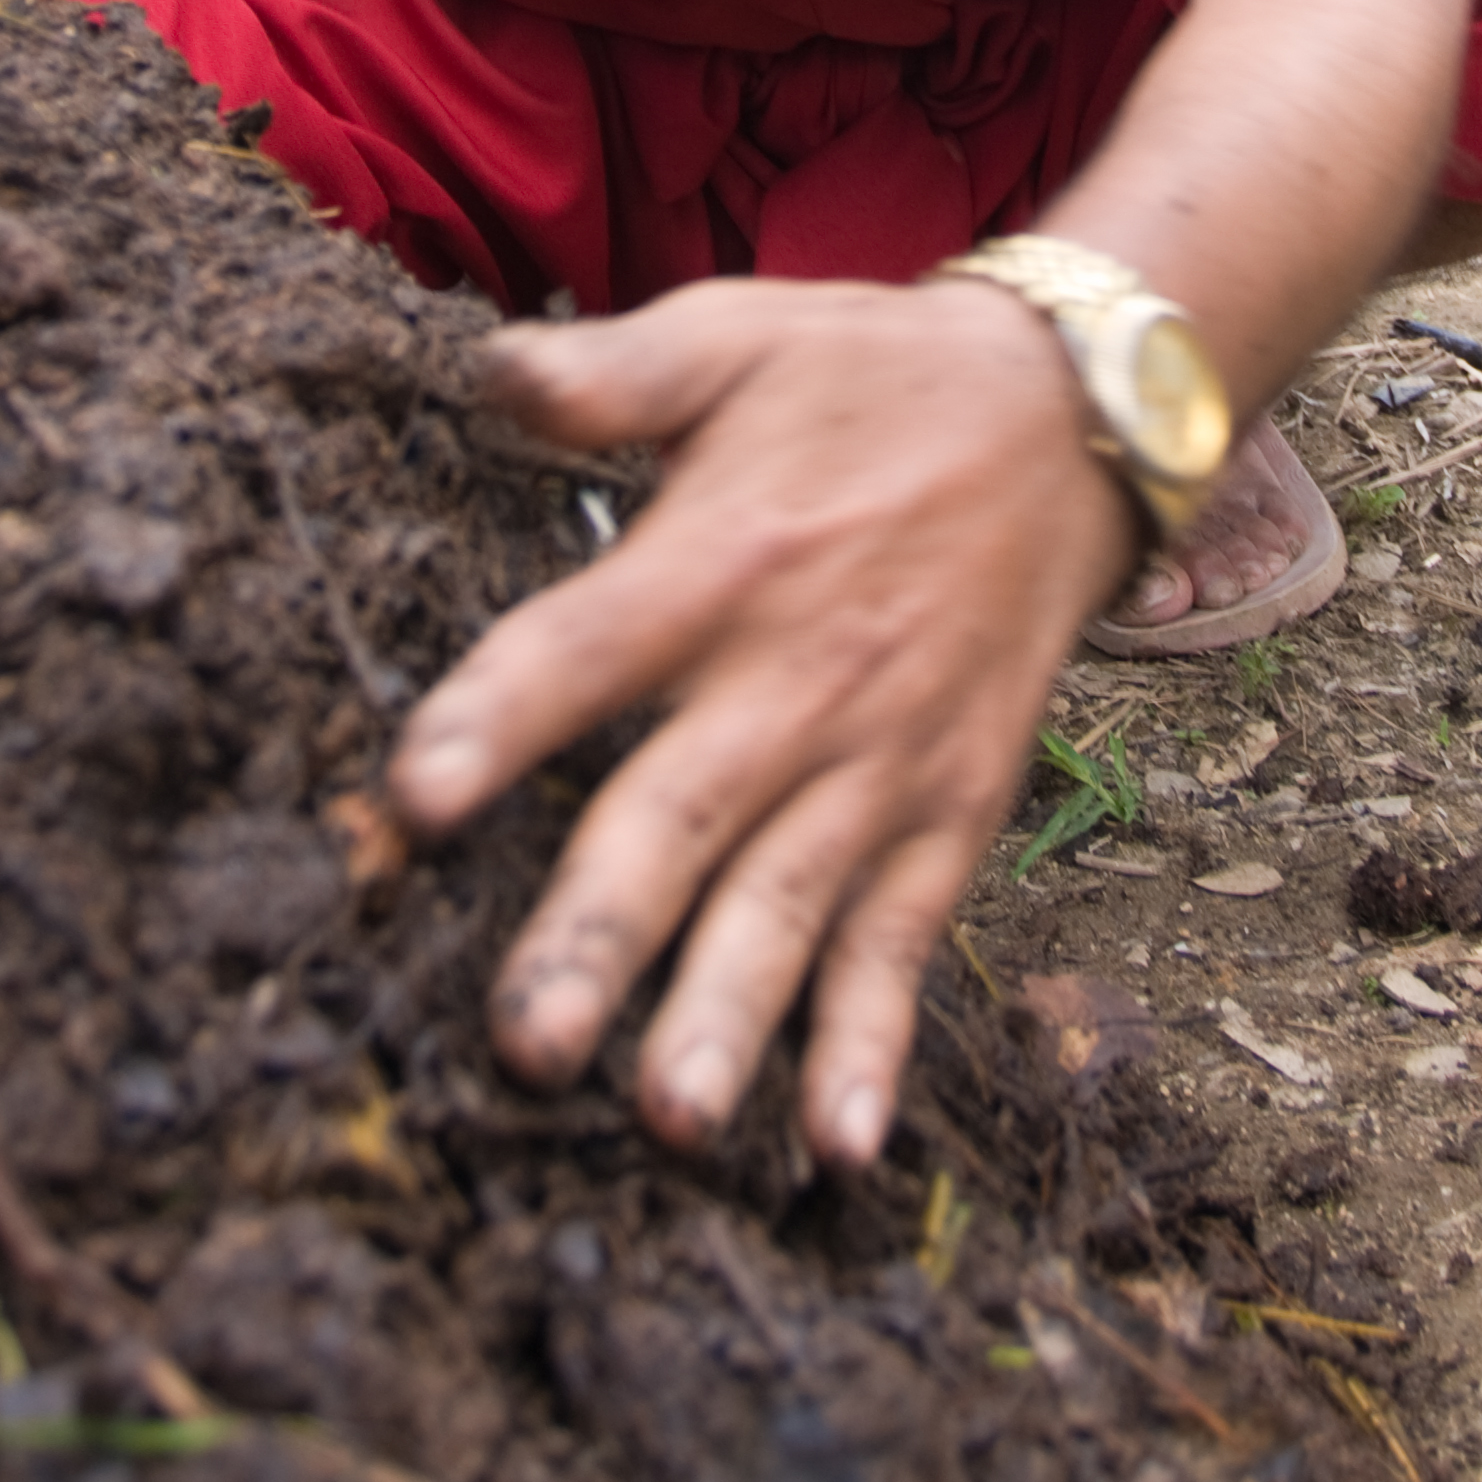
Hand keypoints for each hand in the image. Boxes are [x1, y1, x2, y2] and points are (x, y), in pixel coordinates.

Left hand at [385, 275, 1130, 1165]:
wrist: (1069, 419)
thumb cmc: (866, 378)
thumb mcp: (737, 337)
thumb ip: (609, 371)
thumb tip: (485, 370)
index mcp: (723, 556)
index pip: (588, 646)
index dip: (500, 715)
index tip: (412, 797)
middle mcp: (797, 673)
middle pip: (680, 816)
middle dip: (600, 931)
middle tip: (522, 1037)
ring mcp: (879, 757)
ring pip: (785, 904)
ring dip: (724, 1015)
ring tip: (663, 1117)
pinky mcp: (947, 808)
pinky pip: (901, 939)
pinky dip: (872, 1042)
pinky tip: (833, 1144)